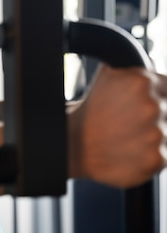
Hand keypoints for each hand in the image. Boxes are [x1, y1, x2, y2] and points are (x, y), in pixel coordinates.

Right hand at [68, 64, 166, 187]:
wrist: (74, 144)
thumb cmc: (92, 111)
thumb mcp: (110, 77)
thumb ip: (142, 73)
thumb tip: (161, 74)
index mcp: (142, 82)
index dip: (159, 97)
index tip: (142, 108)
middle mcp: (152, 107)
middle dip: (153, 117)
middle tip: (130, 124)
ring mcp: (155, 134)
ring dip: (151, 136)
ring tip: (128, 138)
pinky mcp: (156, 159)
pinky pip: (163, 154)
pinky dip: (149, 155)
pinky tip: (130, 152)